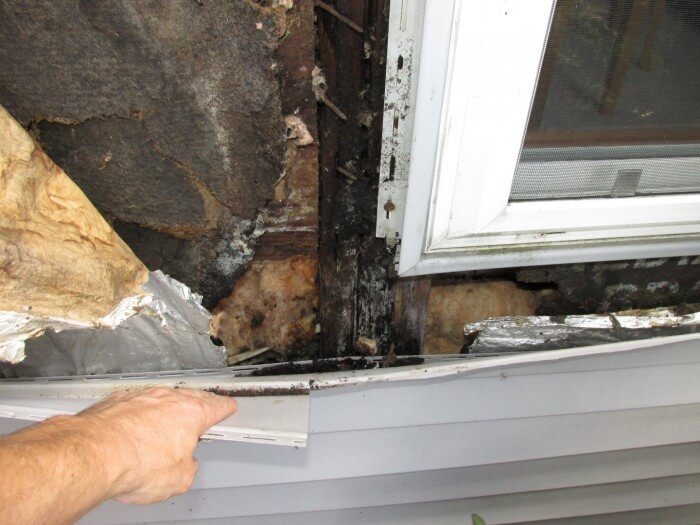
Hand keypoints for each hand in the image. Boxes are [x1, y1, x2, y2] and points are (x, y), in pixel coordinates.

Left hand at [76, 387, 236, 504]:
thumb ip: (189, 467)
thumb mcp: (179, 479)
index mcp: (192, 413)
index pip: (218, 406)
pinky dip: (136, 415)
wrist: (92, 454)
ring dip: (163, 412)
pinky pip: (134, 404)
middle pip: (190, 398)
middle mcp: (168, 399)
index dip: (225, 409)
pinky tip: (130, 431)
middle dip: (196, 407)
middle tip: (196, 419)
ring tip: (158, 434)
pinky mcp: (116, 401)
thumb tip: (184, 467)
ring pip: (160, 400)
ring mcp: (141, 397)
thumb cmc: (134, 462)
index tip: (227, 408)